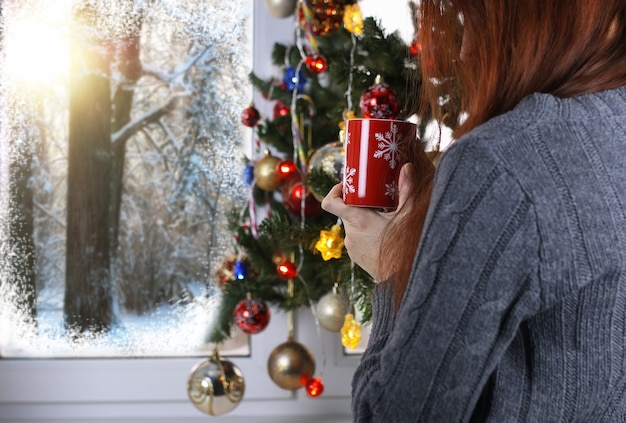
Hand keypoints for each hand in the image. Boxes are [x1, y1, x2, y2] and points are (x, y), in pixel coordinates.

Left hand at [321, 163, 416, 280]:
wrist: (403, 278)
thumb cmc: (406, 246)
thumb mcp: (407, 215)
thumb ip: (406, 190)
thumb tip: (406, 167)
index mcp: (358, 220)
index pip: (330, 203)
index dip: (335, 190)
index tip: (349, 186)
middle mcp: (350, 233)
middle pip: (347, 211)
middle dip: (360, 204)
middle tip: (377, 199)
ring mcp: (351, 246)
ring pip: (353, 225)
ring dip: (365, 219)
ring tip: (384, 218)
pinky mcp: (355, 256)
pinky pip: (356, 238)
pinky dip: (366, 233)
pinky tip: (382, 234)